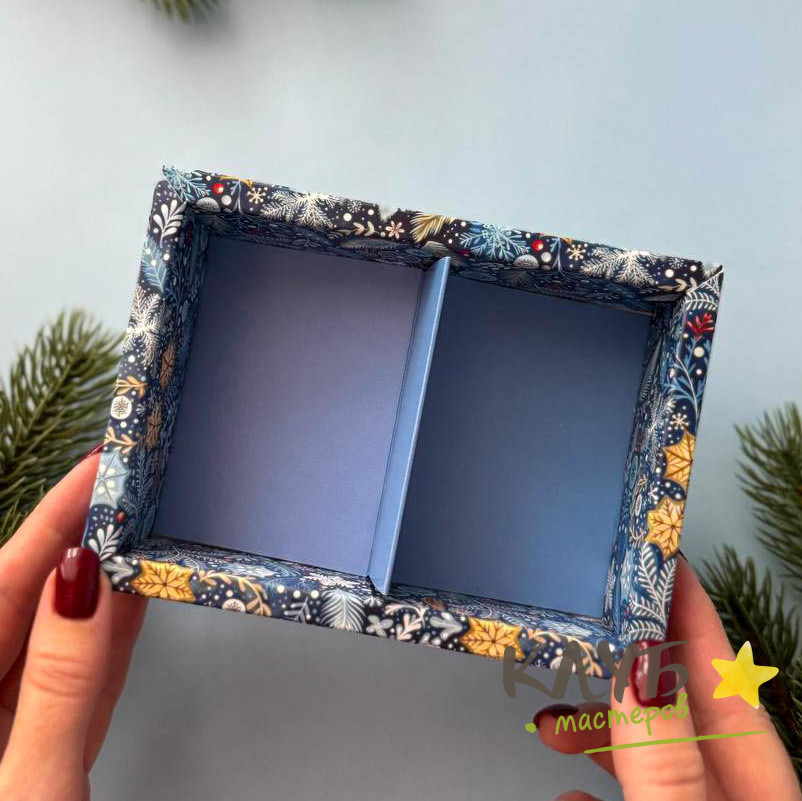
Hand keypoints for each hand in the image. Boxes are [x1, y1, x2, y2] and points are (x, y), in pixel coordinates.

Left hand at [0, 452, 146, 799]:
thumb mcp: (27, 786)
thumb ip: (59, 684)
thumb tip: (84, 584)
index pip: (0, 586)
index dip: (50, 521)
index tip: (95, 470)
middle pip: (27, 601)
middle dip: (77, 537)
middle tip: (124, 483)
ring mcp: (9, 725)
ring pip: (58, 635)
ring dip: (99, 579)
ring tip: (136, 522)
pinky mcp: (44, 746)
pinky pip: (79, 678)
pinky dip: (111, 635)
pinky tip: (134, 596)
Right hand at [535, 556, 800, 799]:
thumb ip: (663, 761)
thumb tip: (638, 669)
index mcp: (759, 788)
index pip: (724, 679)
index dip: (691, 613)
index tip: (655, 560)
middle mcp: (730, 797)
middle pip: (676, 708)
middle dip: (620, 670)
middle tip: (579, 630)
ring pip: (645, 755)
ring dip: (594, 732)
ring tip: (550, 727)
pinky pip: (628, 797)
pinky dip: (590, 790)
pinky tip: (565, 794)